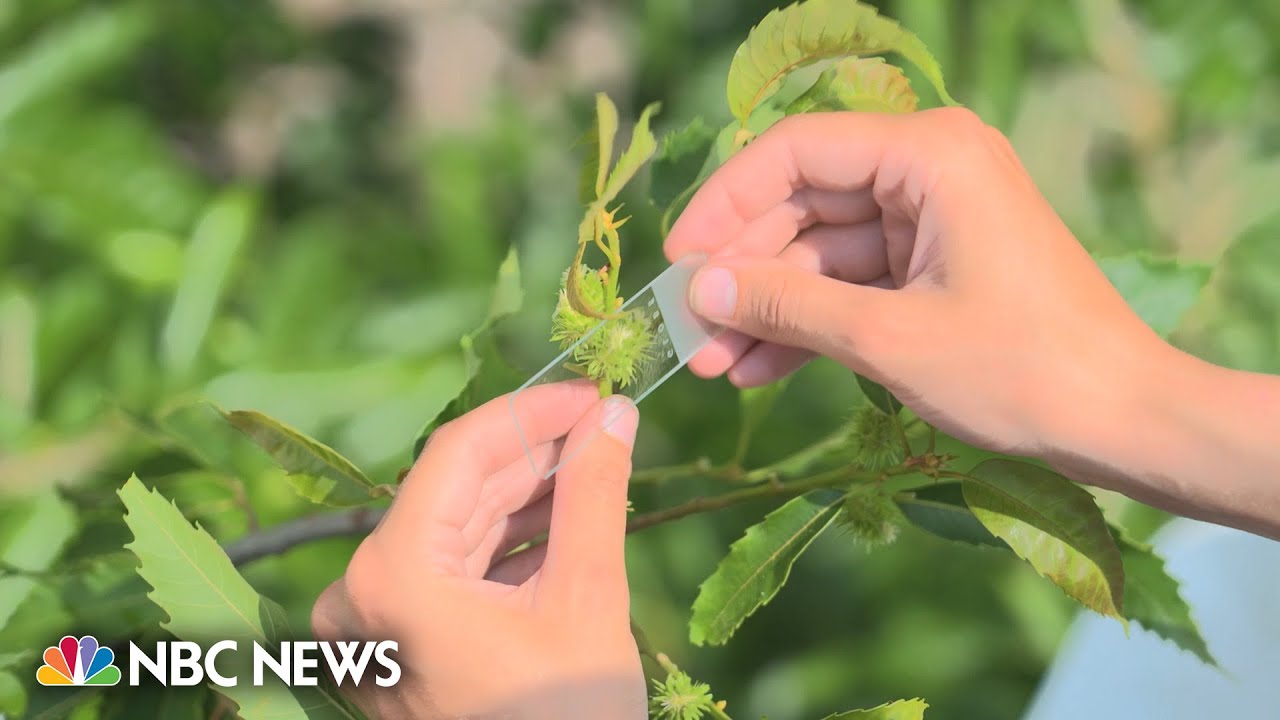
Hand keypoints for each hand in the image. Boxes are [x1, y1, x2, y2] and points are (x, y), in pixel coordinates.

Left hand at [311, 383, 646, 718]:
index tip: (592, 392)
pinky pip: (450, 572)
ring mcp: (372, 627)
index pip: (457, 455)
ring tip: (594, 466)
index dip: (530, 412)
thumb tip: (615, 416)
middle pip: (454, 490)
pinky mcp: (395, 650)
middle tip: (604, 424)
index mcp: (392, 577)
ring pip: (454, 528)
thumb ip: (594, 495)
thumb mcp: (586, 601)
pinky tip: (563, 520)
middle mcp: (361, 595)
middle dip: (533, 453)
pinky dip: (505, 544)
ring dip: (524, 495)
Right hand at [665, 108, 1279, 537]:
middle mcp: (929, 170)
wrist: (1123, 420)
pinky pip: (854, 284)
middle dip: (744, 274)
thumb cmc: (1017, 369)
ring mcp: (934, 220)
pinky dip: (811, 324)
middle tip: (688, 333)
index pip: (796, 152)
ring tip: (714, 367)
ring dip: (769, 309)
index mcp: (928, 154)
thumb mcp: (886, 337)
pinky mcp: (937, 266)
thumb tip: (696, 290)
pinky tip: (758, 369)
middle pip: (804, 205)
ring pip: (823, 252)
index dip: (725, 205)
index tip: (677, 263)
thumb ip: (785, 304)